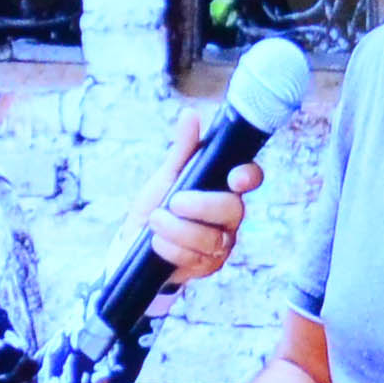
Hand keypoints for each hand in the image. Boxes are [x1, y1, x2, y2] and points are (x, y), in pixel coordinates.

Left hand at [138, 107, 260, 290]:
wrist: (133, 245)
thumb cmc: (156, 207)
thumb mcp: (166, 177)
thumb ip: (182, 150)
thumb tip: (190, 116)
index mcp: (223, 188)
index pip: (250, 178)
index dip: (248, 176)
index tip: (234, 177)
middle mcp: (228, 217)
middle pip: (233, 210)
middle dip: (201, 206)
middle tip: (174, 201)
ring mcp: (221, 243)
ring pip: (212, 239)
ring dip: (177, 229)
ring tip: (155, 221)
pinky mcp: (207, 266)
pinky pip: (195, 259)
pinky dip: (170, 248)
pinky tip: (156, 242)